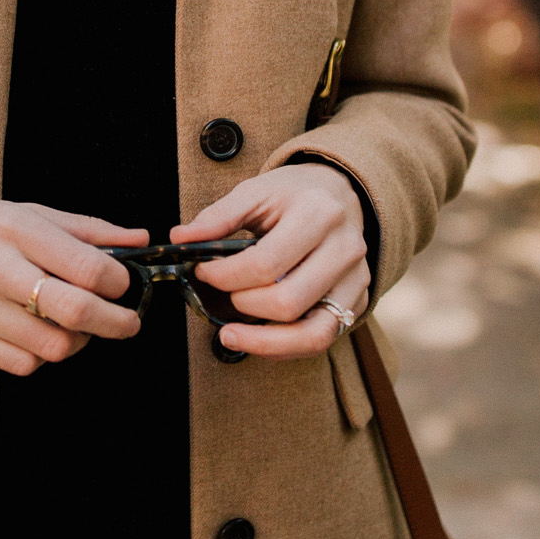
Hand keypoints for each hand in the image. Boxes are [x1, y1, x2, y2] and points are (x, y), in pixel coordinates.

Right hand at [0, 192, 144, 376]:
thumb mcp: (26, 213)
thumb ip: (86, 230)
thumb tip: (139, 241)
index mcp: (15, 229)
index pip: (88, 267)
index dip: (119, 284)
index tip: (123, 287)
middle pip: (74, 312)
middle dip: (115, 324)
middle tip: (127, 323)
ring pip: (51, 347)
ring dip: (76, 341)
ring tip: (73, 327)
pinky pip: (21, 364)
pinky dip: (39, 356)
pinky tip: (35, 335)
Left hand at [172, 164, 369, 360]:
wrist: (340, 193)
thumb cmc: (293, 195)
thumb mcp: (256, 191)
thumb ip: (218, 216)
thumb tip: (180, 238)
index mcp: (318, 214)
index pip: (266, 263)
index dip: (225, 276)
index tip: (202, 272)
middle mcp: (345, 249)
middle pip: (288, 301)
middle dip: (243, 305)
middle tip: (223, 296)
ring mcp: (356, 279)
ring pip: (313, 333)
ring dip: (265, 342)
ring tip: (230, 335)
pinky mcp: (359, 300)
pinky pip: (323, 338)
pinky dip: (286, 347)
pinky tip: (259, 339)